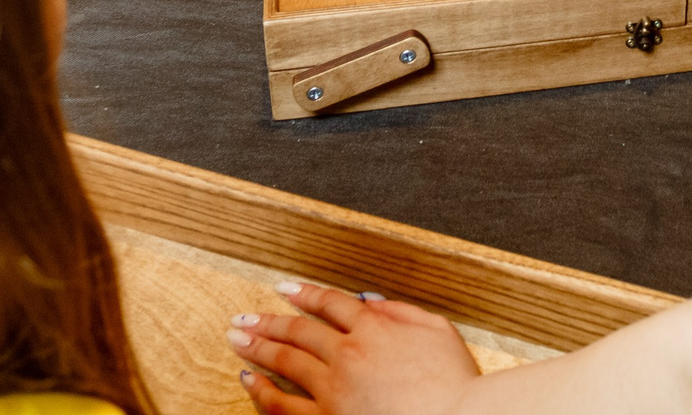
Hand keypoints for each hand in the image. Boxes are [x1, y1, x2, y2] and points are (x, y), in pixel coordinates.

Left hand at [231, 283, 478, 414]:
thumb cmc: (455, 383)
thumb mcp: (438, 331)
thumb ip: (401, 311)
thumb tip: (369, 301)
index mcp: (375, 328)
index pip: (331, 302)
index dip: (305, 293)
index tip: (284, 289)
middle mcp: (349, 353)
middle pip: (300, 329)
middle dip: (268, 320)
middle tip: (243, 317)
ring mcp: (335, 389)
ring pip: (286, 361)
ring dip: (258, 346)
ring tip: (236, 339)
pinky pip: (284, 405)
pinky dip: (262, 391)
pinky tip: (248, 381)